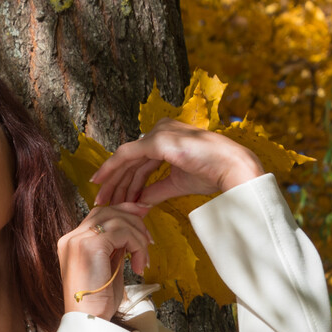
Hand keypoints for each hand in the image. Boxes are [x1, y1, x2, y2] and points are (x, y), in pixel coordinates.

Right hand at [57, 200, 151, 317]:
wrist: (89, 321)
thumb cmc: (98, 303)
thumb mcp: (108, 268)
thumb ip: (115, 248)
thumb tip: (132, 231)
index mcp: (72, 243)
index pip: (99, 215)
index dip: (123, 212)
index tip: (143, 218)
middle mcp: (71, 238)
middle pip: (107, 211)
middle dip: (133, 219)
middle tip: (149, 238)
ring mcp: (78, 240)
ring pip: (118, 220)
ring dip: (138, 237)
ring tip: (143, 259)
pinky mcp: (90, 245)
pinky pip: (123, 232)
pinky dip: (137, 245)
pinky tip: (138, 265)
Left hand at [90, 117, 264, 208]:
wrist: (231, 168)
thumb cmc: (211, 174)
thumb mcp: (177, 184)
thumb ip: (156, 190)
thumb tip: (139, 201)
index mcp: (168, 138)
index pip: (140, 161)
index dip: (125, 179)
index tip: (113, 196)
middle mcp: (161, 131)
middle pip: (131, 160)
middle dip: (115, 182)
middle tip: (101, 201)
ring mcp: (160, 133)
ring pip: (126, 159)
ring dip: (113, 181)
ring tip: (103, 200)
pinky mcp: (158, 140)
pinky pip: (127, 155)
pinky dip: (113, 169)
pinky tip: (101, 182)